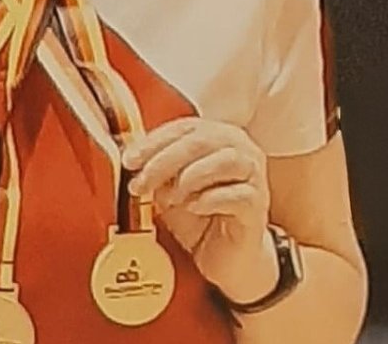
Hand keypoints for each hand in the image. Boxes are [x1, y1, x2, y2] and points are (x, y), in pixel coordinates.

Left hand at [123, 118, 277, 302]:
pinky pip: (237, 194)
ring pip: (225, 160)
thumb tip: (132, 161)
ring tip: (171, 198)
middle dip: (164, 160)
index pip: (185, 128)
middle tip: (141, 182)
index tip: (130, 160)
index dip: (154, 141)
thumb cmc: (201, 220)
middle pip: (202, 140)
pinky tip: (193, 208)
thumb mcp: (170, 192)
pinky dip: (209, 199)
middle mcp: (241, 150)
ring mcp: (254, 176)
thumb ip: (156, 173)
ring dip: (189, 178)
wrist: (226, 260)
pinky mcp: (257, 205)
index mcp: (218, 138)